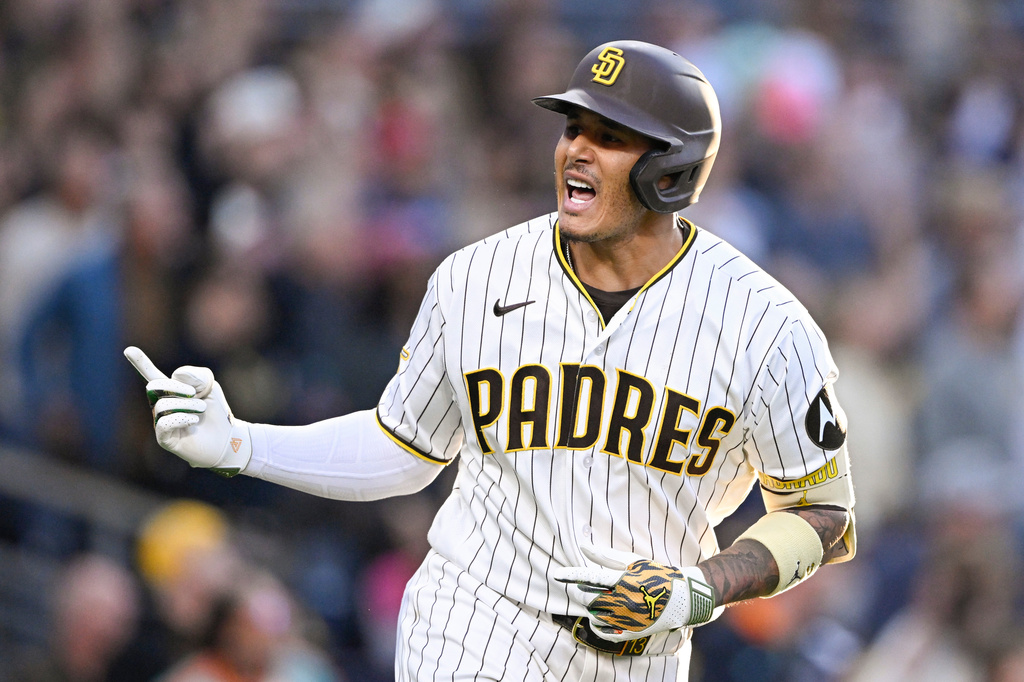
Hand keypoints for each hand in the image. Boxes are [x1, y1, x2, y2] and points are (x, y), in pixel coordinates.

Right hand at [124, 346, 250, 476]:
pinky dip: (181, 418)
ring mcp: (161, 422)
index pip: (152, 375)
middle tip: (196, 394)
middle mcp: (161, 406)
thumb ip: (195, 375)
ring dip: (186, 404)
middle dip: (176, 387)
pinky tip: (194, 421)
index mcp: (170, 391)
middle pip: (154, 386)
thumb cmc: (216, 412)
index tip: (128, 349)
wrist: (228, 438)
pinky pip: (163, 423)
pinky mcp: (165, 439)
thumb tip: (174, 376)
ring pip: (161, 405)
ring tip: (201, 410)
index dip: (140, 362)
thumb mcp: (209, 386)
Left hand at [554, 544, 717, 641]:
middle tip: (586, 587)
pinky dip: (597, 626)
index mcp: (624, 580)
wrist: (684, 598)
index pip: (591, 577)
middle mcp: (625, 601)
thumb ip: (605, 555)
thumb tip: (582, 545)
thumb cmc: (656, 574)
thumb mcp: (633, 561)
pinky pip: (605, 633)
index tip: (556, 573)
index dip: (571, 575)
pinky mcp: (632, 633)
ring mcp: (628, 619)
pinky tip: (598, 618)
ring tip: (599, 600)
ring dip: (591, 608)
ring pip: (594, 615)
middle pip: (588, 598)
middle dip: (582, 592)